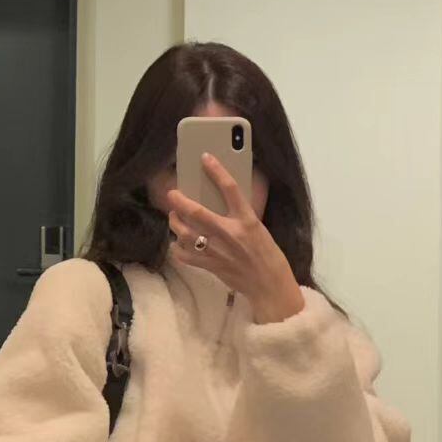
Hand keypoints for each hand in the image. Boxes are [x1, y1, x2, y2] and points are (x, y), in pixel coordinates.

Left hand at [168, 155, 305, 324]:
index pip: (231, 189)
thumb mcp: (257, 227)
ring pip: (185, 233)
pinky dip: (176, 247)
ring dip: (175, 222)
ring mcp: (217, 251)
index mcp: (247, 220)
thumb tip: (218, 199)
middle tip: (173, 194)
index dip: (217, 171)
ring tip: (174, 216)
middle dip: (180, 201)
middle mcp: (230, 233)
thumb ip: (239, 214)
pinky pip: (184, 255)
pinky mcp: (210, 266)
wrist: (269, 284)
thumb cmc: (266, 252)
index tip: (205, 157)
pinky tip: (178, 241)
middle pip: (197, 212)